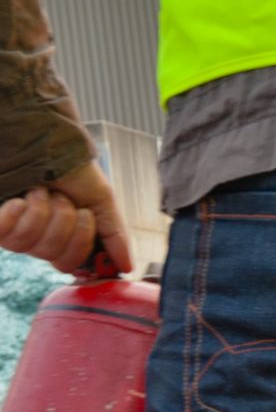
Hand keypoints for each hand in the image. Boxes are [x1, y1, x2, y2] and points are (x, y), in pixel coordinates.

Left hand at [0, 162, 132, 275]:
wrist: (50, 145)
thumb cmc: (74, 171)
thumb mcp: (102, 202)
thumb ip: (115, 236)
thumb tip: (127, 266)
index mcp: (66, 239)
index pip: (71, 264)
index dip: (80, 246)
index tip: (85, 217)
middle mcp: (40, 240)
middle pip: (56, 257)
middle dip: (65, 222)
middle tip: (64, 199)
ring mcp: (16, 233)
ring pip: (34, 246)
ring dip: (43, 212)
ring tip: (43, 191)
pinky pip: (8, 236)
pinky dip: (18, 213)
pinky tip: (20, 199)